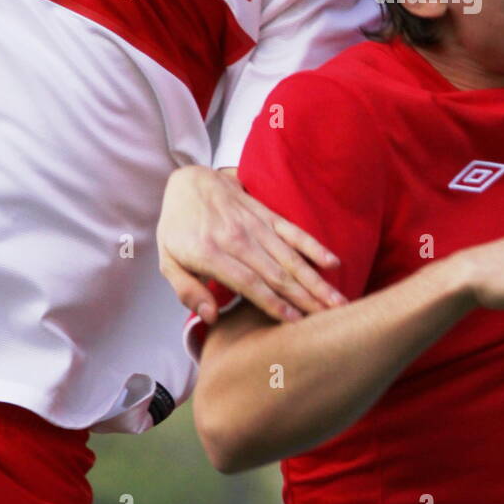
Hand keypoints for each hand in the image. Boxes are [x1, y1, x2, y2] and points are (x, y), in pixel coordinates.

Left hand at [157, 166, 347, 324]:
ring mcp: (255, 225)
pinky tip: (333, 262)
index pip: (248, 282)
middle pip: (277, 273)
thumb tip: (210, 317)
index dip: (273, 303)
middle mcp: (237, 238)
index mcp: (211, 253)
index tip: (295, 322)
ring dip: (315, 280)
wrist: (189, 181)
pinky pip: (293, 232)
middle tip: (329, 319)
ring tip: (337, 300)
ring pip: (290, 257)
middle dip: (305, 298)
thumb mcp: (167, 261)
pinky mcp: (267, 214)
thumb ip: (187, 291)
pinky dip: (313, 247)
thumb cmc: (177, 227)